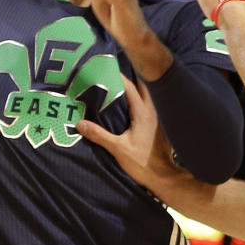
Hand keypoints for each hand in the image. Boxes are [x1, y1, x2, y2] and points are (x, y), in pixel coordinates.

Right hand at [77, 76, 178, 191]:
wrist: (164, 176)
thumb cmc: (142, 163)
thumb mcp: (118, 149)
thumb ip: (99, 135)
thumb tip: (80, 123)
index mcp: (142, 111)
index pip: (130, 87)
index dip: (119, 76)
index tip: (107, 68)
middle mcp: (153, 109)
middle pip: (144, 84)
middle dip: (133, 74)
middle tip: (118, 70)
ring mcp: (159, 116)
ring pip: (150, 93)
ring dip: (140, 85)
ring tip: (125, 82)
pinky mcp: (161, 123)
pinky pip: (153, 102)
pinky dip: (144, 97)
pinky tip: (135, 103)